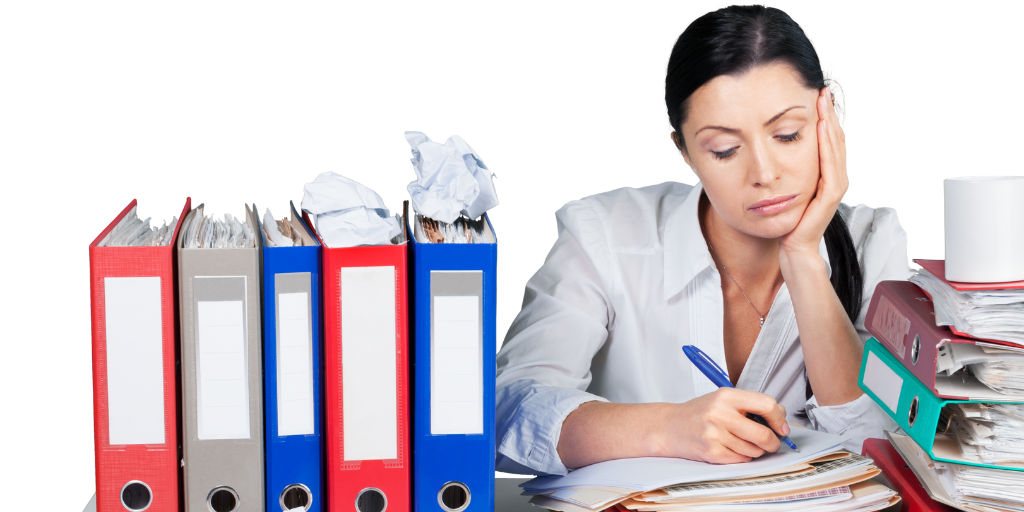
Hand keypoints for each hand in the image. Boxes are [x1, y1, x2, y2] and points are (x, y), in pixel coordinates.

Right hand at [657, 388, 788, 463]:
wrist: (669, 427)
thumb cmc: (699, 413)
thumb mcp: (722, 399)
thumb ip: (751, 405)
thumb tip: (780, 417)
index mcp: (726, 395)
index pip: (766, 405)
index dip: (779, 418)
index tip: (782, 427)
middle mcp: (719, 413)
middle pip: (763, 434)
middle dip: (774, 442)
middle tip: (772, 442)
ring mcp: (714, 434)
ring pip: (754, 450)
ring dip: (756, 450)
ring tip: (743, 442)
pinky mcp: (711, 452)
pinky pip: (742, 459)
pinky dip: (743, 456)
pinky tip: (732, 447)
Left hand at [779, 87, 847, 260]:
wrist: (793, 245)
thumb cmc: (790, 218)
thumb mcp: (790, 186)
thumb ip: (792, 168)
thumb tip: (778, 145)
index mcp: (828, 173)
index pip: (829, 139)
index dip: (825, 117)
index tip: (818, 96)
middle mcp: (836, 176)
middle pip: (836, 138)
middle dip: (829, 114)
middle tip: (823, 91)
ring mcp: (835, 185)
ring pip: (836, 147)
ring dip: (830, 123)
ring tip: (824, 103)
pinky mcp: (830, 195)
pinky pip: (831, 165)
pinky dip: (827, 145)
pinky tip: (823, 129)